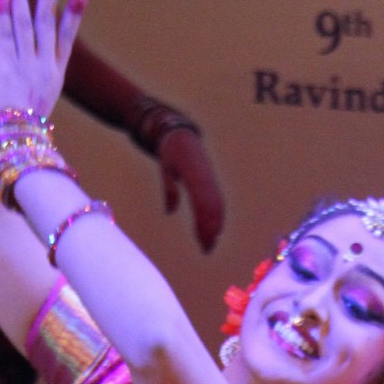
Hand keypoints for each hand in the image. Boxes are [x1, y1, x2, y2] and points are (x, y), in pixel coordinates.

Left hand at [0, 0, 88, 125]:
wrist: (15, 146)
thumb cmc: (24, 129)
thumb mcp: (38, 103)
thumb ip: (37, 80)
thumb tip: (32, 69)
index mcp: (56, 76)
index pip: (67, 38)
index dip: (75, 12)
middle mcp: (44, 68)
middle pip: (48, 23)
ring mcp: (26, 67)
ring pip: (25, 23)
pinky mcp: (6, 68)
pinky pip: (5, 34)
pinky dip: (4, 12)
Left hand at [157, 128, 225, 254]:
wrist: (181, 134)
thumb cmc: (170, 152)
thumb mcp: (165, 167)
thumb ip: (169, 188)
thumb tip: (170, 211)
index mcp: (194, 173)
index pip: (202, 202)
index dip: (204, 222)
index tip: (203, 240)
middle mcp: (206, 177)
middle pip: (213, 207)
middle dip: (211, 229)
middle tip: (206, 249)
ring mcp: (210, 180)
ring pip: (217, 206)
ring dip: (215, 226)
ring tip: (209, 244)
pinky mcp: (211, 182)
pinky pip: (217, 202)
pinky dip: (217, 217)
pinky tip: (213, 231)